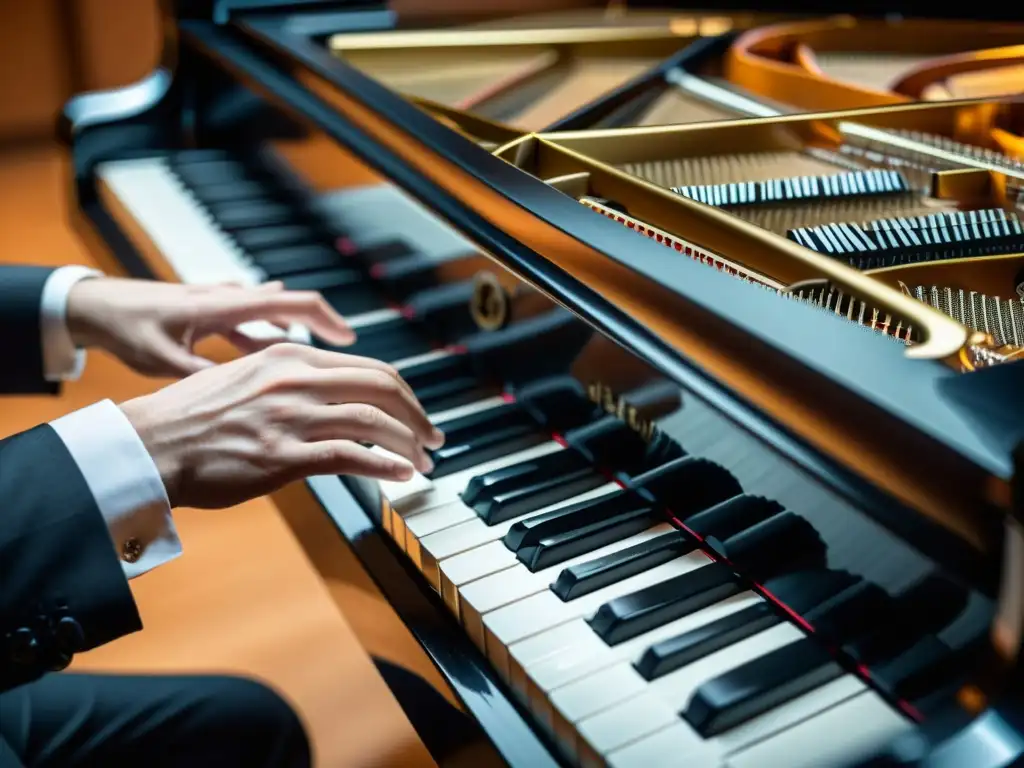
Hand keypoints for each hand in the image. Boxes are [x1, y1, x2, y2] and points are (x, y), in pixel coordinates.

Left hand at [66, 278, 354, 376]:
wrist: (96, 304)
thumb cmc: (128, 328)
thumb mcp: (166, 359)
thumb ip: (206, 376)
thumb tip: (241, 400)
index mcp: (227, 305)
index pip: (293, 304)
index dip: (327, 321)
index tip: (350, 340)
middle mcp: (230, 298)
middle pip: (291, 307)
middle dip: (320, 330)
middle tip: (345, 359)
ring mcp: (222, 303)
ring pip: (272, 316)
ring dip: (294, 337)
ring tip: (313, 369)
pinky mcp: (212, 313)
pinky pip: (251, 323)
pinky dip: (268, 338)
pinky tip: (274, 359)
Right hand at [119, 343, 444, 508]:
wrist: (147, 443)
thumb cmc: (191, 417)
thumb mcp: (245, 377)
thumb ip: (289, 380)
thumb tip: (328, 397)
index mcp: (288, 356)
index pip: (367, 367)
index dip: (402, 392)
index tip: (415, 413)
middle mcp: (294, 379)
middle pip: (381, 386)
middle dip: (417, 414)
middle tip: (434, 438)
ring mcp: (289, 417)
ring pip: (372, 420)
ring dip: (408, 442)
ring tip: (423, 460)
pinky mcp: (280, 457)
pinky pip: (348, 457)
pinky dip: (383, 465)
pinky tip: (400, 475)